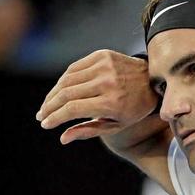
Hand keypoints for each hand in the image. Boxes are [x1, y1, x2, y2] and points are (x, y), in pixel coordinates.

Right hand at [37, 50, 158, 143]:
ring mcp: (104, 66)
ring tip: (47, 105)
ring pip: (67, 79)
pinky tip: (59, 90)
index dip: (55, 117)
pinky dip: (64, 79)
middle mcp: (107, 82)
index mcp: (111, 102)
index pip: (72, 109)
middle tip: (41, 116)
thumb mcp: (116, 125)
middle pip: (66, 93)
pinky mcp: (102, 55)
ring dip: (53, 93)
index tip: (45, 124)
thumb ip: (88, 131)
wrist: (153, 81)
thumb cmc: (134, 109)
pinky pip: (75, 67)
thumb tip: (62, 138)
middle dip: (50, 106)